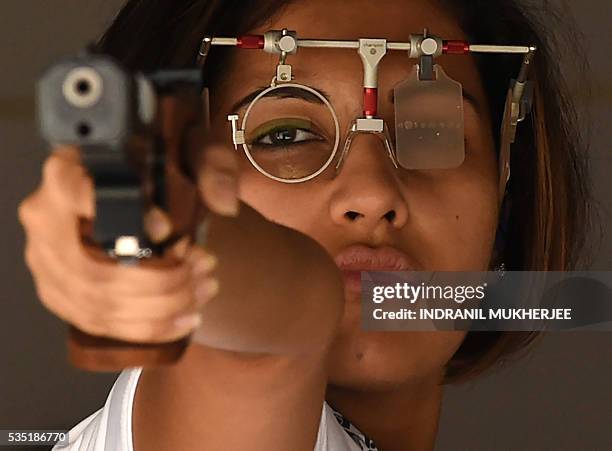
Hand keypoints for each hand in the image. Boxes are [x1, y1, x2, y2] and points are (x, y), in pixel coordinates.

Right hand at [18, 143, 238, 343]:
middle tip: (201, 268)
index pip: (76, 197)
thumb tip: (225, 203)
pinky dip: (151, 327)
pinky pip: (102, 324)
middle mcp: (46, 222)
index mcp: (64, 175)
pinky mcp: (63, 295)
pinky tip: (187, 318)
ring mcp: (48, 264)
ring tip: (203, 289)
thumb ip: (213, 165)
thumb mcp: (192, 149)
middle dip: (161, 281)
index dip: (126, 222)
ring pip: (101, 305)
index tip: (169, 229)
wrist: (133, 183)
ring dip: (162, 306)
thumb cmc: (158, 163)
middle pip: (94, 272)